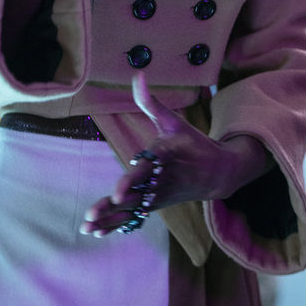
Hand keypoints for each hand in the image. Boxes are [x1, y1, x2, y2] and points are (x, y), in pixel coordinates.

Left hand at [80, 74, 271, 236]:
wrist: (219, 172)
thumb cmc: (192, 143)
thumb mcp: (173, 121)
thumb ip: (150, 102)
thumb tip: (138, 74)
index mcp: (166, 157)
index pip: (146, 170)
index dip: (131, 182)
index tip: (116, 194)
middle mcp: (162, 180)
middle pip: (135, 195)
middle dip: (113, 207)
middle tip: (91, 214)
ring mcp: (159, 196)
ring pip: (132, 210)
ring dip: (109, 219)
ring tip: (87, 227)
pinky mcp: (156, 205)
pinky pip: (135, 218)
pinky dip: (117, 225)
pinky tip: (97, 232)